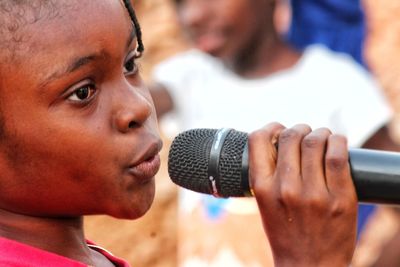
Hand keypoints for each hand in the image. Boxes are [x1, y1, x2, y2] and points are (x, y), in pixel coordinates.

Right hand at [248, 123, 356, 266]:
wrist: (308, 265)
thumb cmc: (285, 233)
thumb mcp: (265, 204)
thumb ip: (269, 174)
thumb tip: (280, 141)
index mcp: (263, 188)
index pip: (258, 139)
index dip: (270, 127)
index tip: (278, 129)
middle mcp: (285, 189)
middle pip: (291, 136)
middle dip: (299, 128)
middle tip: (305, 133)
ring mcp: (314, 194)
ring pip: (315, 141)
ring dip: (320, 133)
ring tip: (323, 138)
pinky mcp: (340, 198)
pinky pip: (338, 156)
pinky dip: (338, 141)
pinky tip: (337, 142)